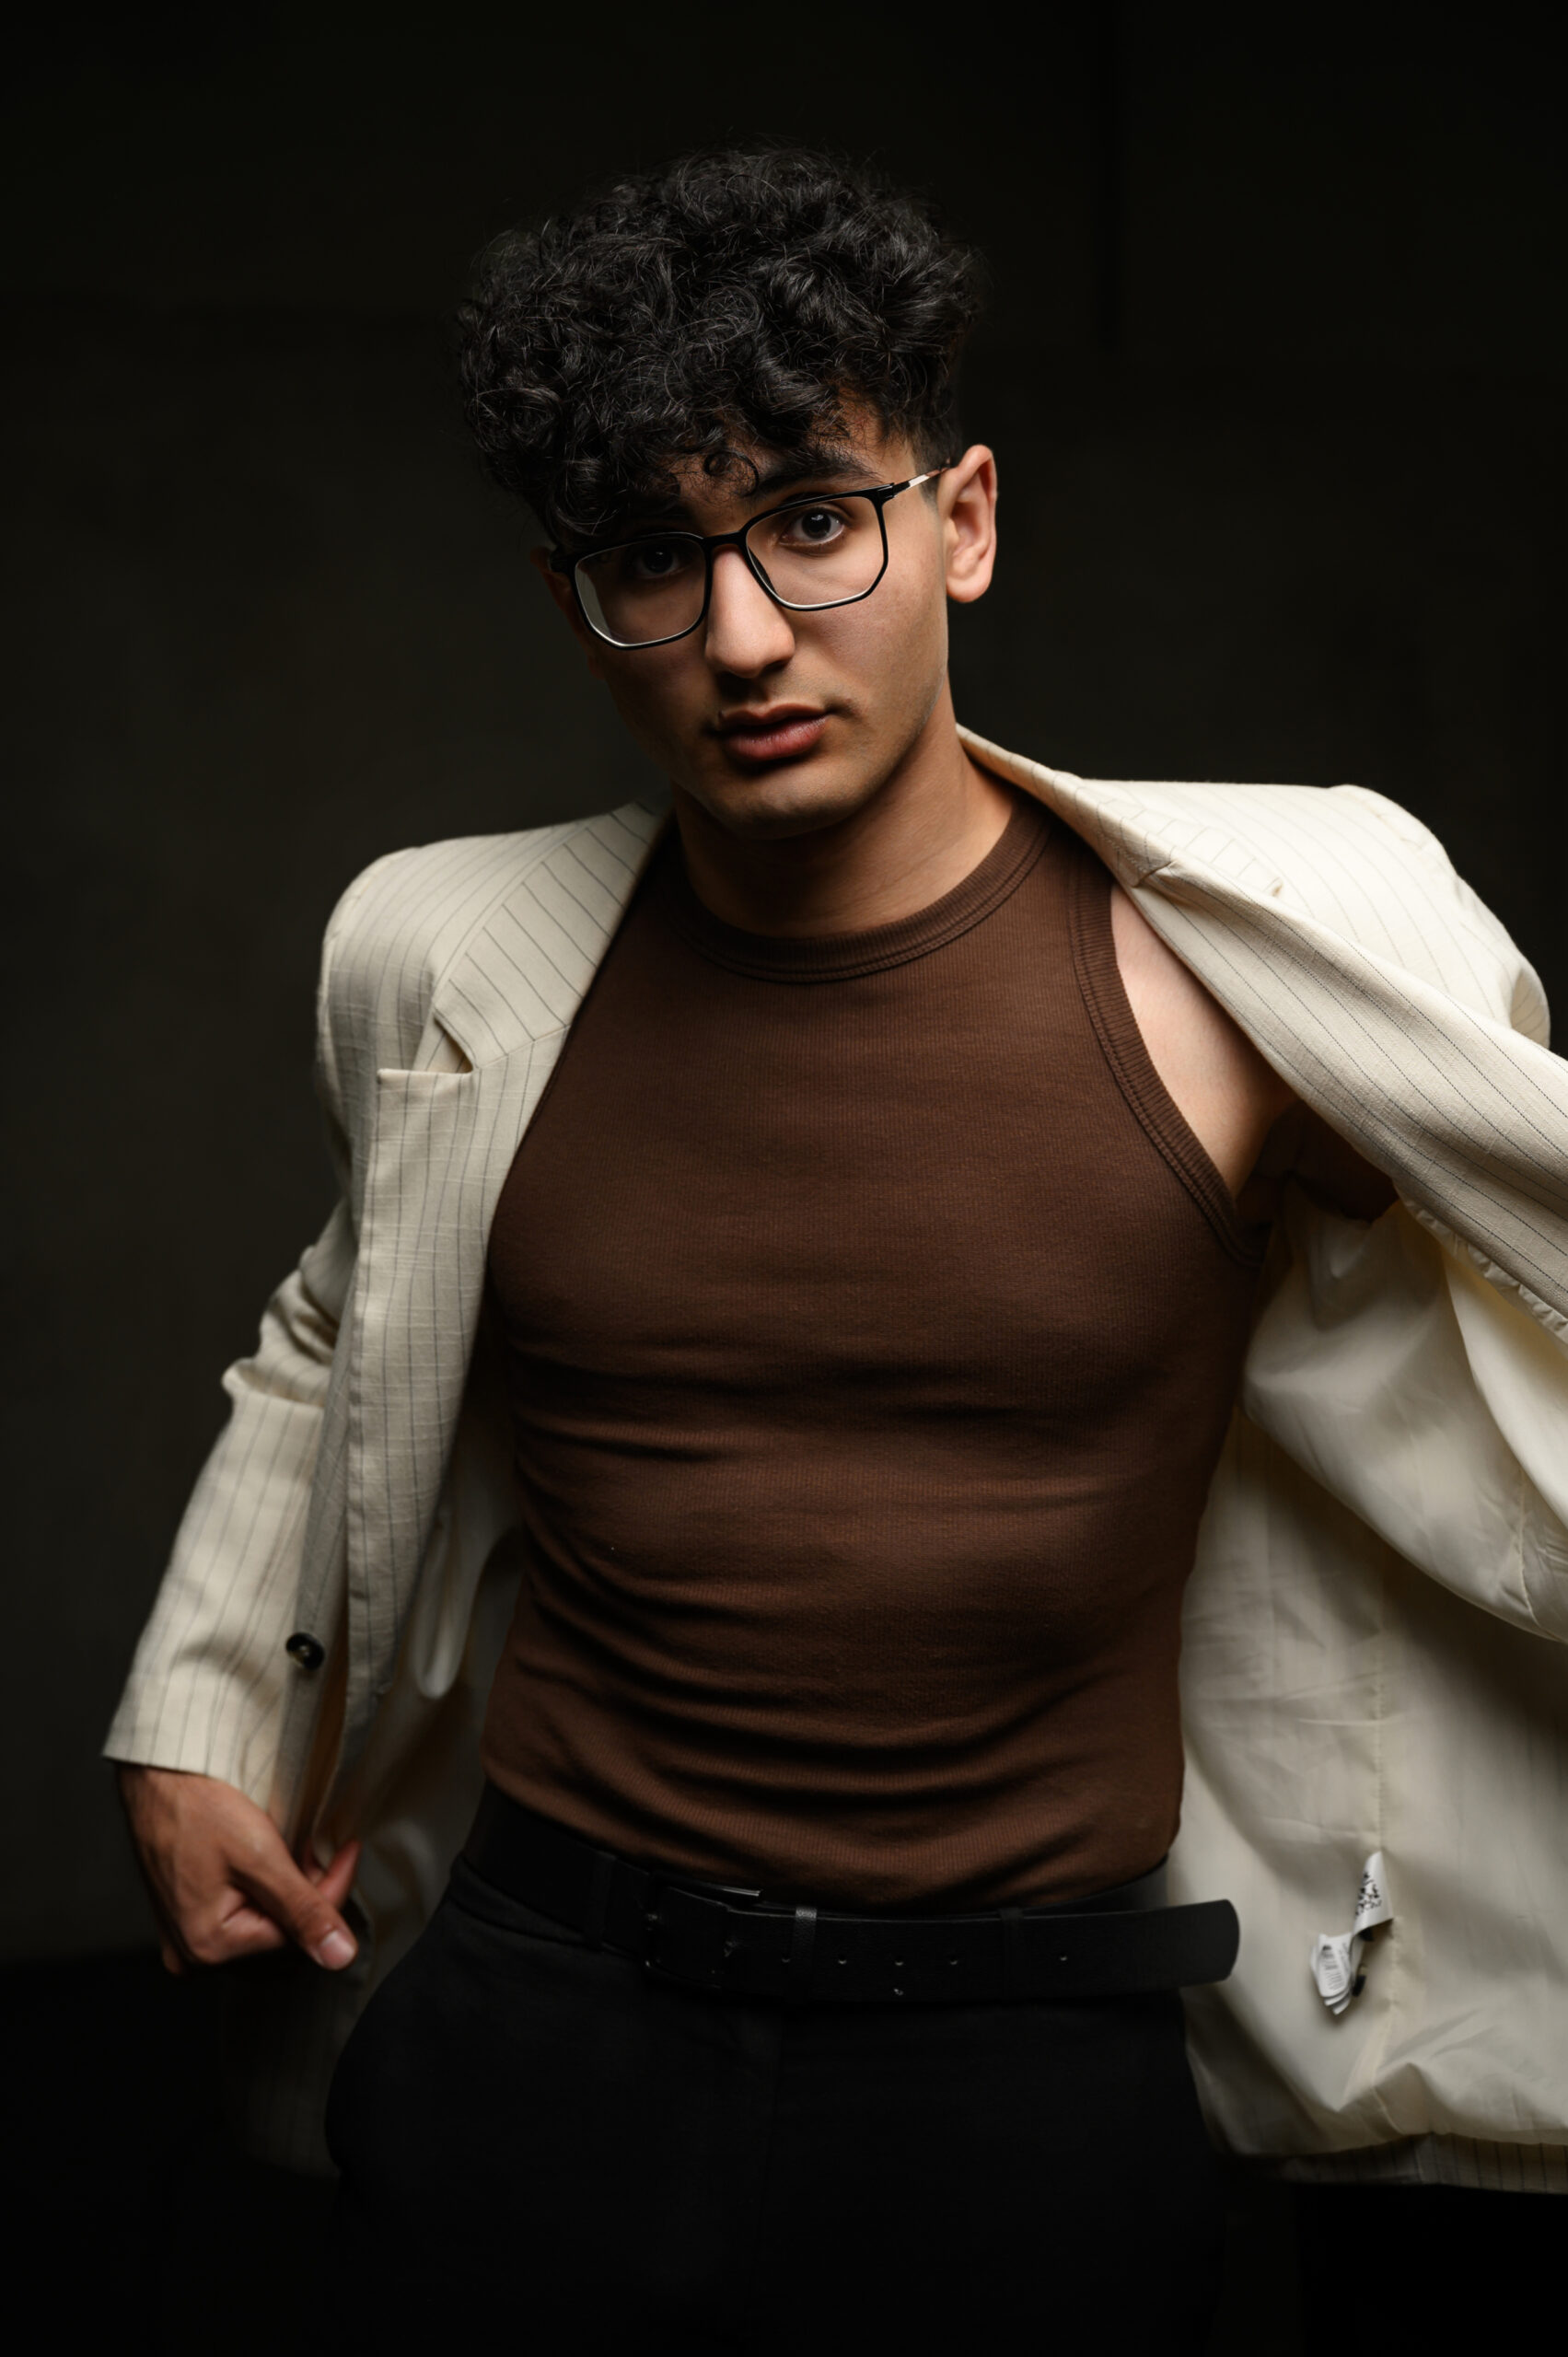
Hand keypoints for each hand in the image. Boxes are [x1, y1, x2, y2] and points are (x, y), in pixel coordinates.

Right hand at [116, 1763, 361, 1977]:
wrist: (155, 1772)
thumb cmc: (194, 1806)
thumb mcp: (259, 1856)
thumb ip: (303, 1909)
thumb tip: (339, 1956)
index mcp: (209, 1947)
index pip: (299, 1933)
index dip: (332, 1888)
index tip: (349, 1851)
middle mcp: (192, 1952)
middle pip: (279, 1935)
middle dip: (309, 1894)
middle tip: (323, 1848)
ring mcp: (183, 1935)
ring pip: (262, 1925)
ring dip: (289, 1893)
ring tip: (297, 1850)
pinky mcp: (184, 1914)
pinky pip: (238, 1917)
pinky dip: (264, 1893)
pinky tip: (270, 1863)